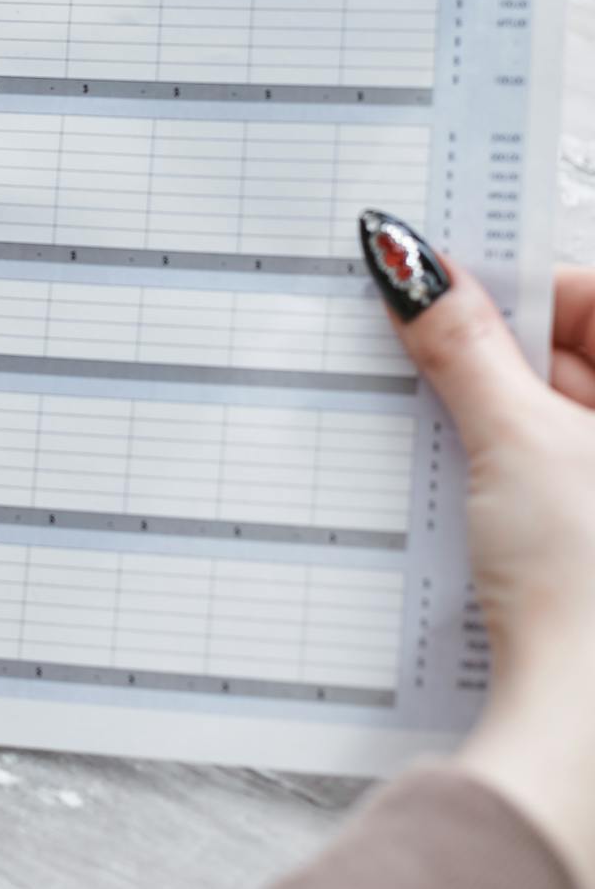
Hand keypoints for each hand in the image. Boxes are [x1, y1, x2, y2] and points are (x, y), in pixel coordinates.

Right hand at [376, 243, 594, 882]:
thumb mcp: (512, 439)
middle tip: (429, 368)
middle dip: (495, 360)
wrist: (583, 723)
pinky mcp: (592, 542)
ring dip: (492, 417)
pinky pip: (550, 475)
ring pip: (555, 418)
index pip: (591, 296)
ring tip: (457, 451)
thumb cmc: (590, 593)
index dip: (516, 292)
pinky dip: (505, 472)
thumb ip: (460, 344)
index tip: (443, 300)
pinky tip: (471, 500)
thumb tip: (413, 266)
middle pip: (574, 359)